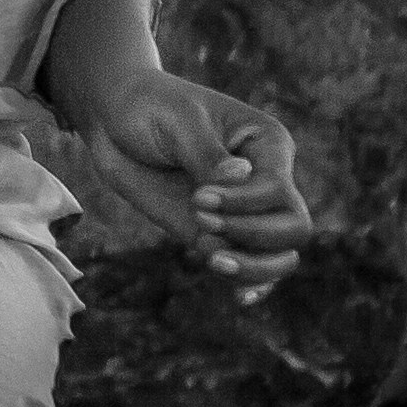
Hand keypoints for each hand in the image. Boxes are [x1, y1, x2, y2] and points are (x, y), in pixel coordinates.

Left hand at [85, 73, 308, 284]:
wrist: (113, 122)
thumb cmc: (151, 107)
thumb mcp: (179, 122)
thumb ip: (206, 154)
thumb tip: (239, 176)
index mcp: (267, 145)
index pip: (278, 190)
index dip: (243, 203)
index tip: (200, 196)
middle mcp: (264, 181)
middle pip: (294, 228)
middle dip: (254, 236)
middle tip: (203, 221)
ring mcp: (241, 212)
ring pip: (279, 256)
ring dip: (253, 267)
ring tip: (214, 262)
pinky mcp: (215, 234)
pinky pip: (247, 267)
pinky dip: (248, 283)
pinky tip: (239, 298)